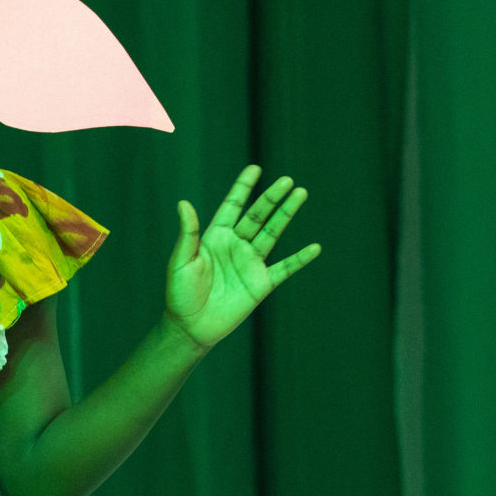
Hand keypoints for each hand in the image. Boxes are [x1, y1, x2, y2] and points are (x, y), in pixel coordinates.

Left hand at [165, 165, 320, 348]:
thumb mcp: (181, 261)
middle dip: (271, 198)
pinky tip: (315, 247)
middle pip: (257, 216)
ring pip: (272, 233)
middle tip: (286, 181)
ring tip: (301, 194)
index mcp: (215, 237)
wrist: (191, 326)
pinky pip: (284, 268)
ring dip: (286, 215)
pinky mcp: (261, 283)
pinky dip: (299, 259)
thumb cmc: (180, 294)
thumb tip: (183, 202)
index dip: (243, 188)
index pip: (232, 206)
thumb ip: (188, 233)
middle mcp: (235, 246)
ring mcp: (250, 263)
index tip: (255, 168)